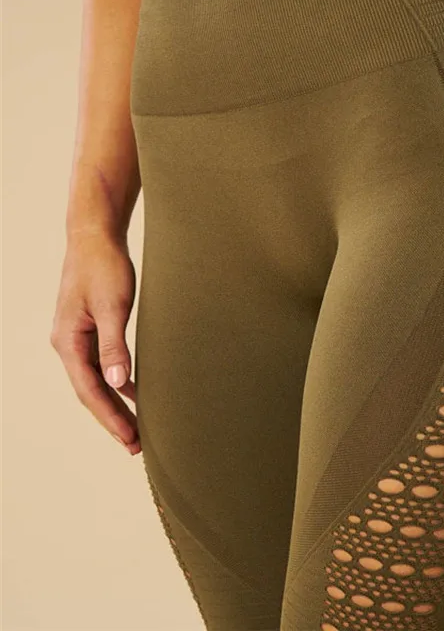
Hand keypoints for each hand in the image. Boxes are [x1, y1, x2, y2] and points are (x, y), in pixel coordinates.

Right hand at [50, 230, 139, 452]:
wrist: (96, 237)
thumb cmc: (104, 267)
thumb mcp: (113, 306)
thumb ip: (114, 345)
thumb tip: (118, 383)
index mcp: (68, 342)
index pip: (90, 390)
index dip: (111, 417)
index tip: (130, 438)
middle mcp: (68, 344)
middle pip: (90, 392)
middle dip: (112, 418)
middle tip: (136, 444)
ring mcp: (77, 337)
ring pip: (96, 380)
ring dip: (115, 403)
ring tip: (137, 426)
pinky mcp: (90, 328)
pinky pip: (101, 364)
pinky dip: (118, 381)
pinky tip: (134, 391)